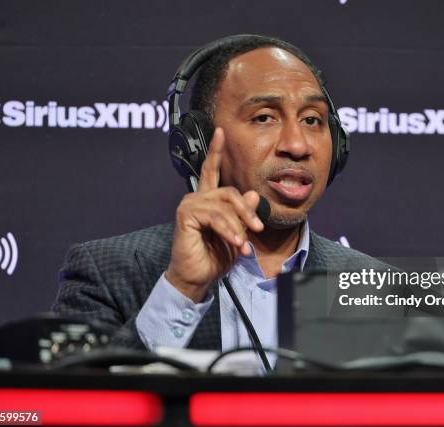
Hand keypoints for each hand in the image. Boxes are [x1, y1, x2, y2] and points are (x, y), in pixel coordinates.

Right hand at [165, 128, 263, 301]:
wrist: (199, 277)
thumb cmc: (216, 256)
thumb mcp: (237, 233)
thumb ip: (244, 214)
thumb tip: (253, 195)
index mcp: (208, 200)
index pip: (212, 171)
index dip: (216, 151)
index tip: (221, 132)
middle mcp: (197, 198)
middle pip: (229, 192)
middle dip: (246, 211)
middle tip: (258, 229)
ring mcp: (190, 205)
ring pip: (224, 205)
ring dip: (238, 226)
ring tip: (244, 244)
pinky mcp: (186, 215)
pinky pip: (215, 217)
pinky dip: (229, 230)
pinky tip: (236, 243)